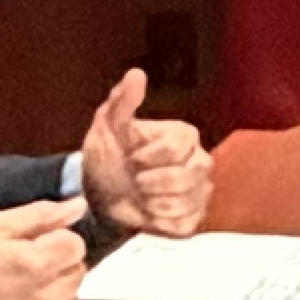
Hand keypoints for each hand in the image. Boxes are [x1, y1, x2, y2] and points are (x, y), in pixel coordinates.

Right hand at [0, 197, 85, 299]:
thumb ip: (41, 215)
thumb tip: (77, 206)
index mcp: (41, 261)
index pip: (75, 244)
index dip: (56, 242)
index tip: (36, 248)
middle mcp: (52, 294)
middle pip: (77, 270)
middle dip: (57, 266)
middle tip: (24, 271)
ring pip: (71, 296)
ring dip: (54, 292)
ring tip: (21, 294)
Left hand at [80, 69, 209, 237]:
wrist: (100, 196)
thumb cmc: (108, 156)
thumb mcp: (108, 126)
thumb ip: (123, 101)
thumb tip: (136, 73)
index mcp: (184, 136)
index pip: (177, 148)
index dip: (148, 157)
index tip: (131, 158)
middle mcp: (199, 162)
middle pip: (187, 177)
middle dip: (151, 183)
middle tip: (134, 181)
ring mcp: (199, 192)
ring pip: (186, 203)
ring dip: (154, 203)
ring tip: (140, 196)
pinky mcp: (193, 219)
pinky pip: (184, 225)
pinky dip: (160, 223)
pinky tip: (148, 213)